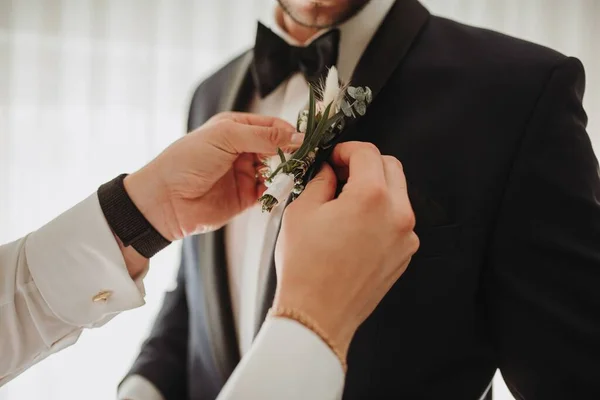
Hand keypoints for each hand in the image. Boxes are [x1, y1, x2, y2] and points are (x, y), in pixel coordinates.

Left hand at [124, 112, 300, 240]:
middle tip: (306, 158)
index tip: (306, 139)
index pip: (272, 125)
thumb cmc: (186, 161)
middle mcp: (242, 149)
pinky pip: (270, 192)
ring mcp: (245, 173)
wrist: (165, 200)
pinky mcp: (246, 197)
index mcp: (236, 128)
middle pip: (279, 148)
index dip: (290, 132)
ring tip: (295, 174)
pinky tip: (283, 189)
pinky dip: (279, 191)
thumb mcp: (226, 137)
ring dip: (288, 172)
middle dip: (292, 153)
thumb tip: (296, 136)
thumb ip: (263, 136)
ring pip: (278, 171)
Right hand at [273, 142, 418, 361]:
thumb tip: (330, 171)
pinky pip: (398, 220)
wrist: (318, 315)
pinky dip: (381, 214)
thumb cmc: (306, 267)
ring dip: (376, 188)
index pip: (368, 153)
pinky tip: (356, 227)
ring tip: (346, 204)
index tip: (335, 158)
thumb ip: (321, 181)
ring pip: (398, 194)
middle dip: (366, 164)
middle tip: (341, 174)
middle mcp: (397, 214)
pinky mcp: (405, 254)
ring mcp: (406, 236)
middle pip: (391, 167)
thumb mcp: (302, 212)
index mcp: (371, 197)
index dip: (347, 150)